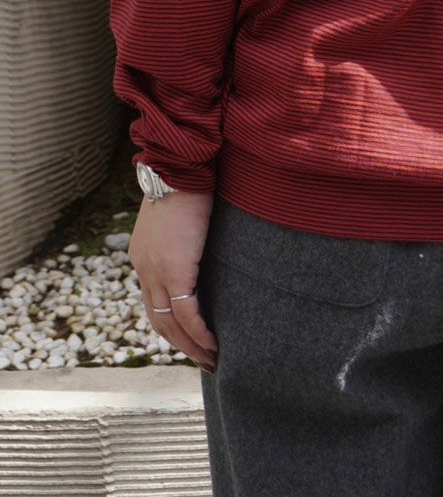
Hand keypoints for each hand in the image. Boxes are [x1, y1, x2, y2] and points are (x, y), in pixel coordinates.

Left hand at [127, 189, 218, 371]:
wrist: (181, 168)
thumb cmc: (186, 182)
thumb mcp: (179, 215)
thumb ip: (184, 236)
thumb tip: (203, 242)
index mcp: (143, 257)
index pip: (154, 301)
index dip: (172, 324)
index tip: (191, 339)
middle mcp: (144, 269)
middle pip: (159, 321)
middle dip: (181, 345)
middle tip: (203, 360)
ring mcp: (156, 272)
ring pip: (170, 323)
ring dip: (191, 346)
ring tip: (212, 359)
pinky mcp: (176, 270)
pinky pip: (186, 312)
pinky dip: (199, 332)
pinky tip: (213, 343)